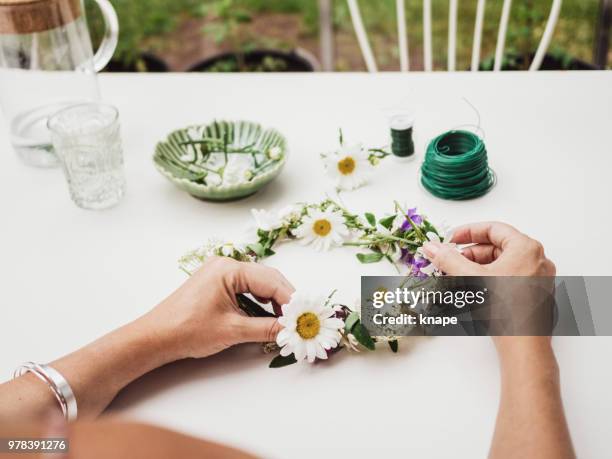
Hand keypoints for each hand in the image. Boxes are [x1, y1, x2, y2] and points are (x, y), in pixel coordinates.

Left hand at [147, 257, 293, 360]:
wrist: (155, 338)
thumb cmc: (188, 330)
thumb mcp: (233, 330)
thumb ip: (266, 328)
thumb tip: (291, 329)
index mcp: (229, 269)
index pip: (271, 280)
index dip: (291, 300)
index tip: (305, 316)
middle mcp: (226, 265)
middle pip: (267, 279)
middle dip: (285, 300)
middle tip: (300, 319)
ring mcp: (220, 273)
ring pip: (258, 284)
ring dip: (273, 302)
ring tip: (286, 321)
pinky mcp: (217, 284)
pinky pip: (246, 289)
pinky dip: (259, 302)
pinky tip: (268, 317)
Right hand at [422, 222, 555, 354]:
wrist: (523, 345)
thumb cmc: (504, 309)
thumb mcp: (471, 278)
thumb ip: (448, 259)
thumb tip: (431, 246)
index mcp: (526, 248)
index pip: (493, 228)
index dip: (467, 232)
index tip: (450, 240)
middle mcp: (537, 259)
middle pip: (497, 247)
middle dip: (469, 254)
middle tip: (449, 261)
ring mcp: (539, 277)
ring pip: (502, 263)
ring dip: (477, 267)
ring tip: (457, 277)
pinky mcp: (536, 293)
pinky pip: (510, 276)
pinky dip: (490, 278)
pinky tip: (473, 288)